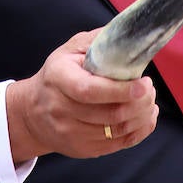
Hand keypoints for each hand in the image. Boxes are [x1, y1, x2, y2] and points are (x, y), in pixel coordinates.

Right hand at [4, 29, 158, 162]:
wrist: (33, 111)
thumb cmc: (59, 74)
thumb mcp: (71, 49)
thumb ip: (99, 41)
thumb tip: (130, 32)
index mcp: (58, 78)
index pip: (89, 90)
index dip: (120, 90)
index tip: (143, 83)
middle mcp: (61, 109)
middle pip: (109, 114)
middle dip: (140, 102)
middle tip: (150, 89)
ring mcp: (70, 133)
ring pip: (117, 131)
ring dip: (142, 115)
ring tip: (149, 101)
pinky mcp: (82, 149)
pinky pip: (119, 144)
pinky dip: (139, 130)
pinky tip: (145, 116)